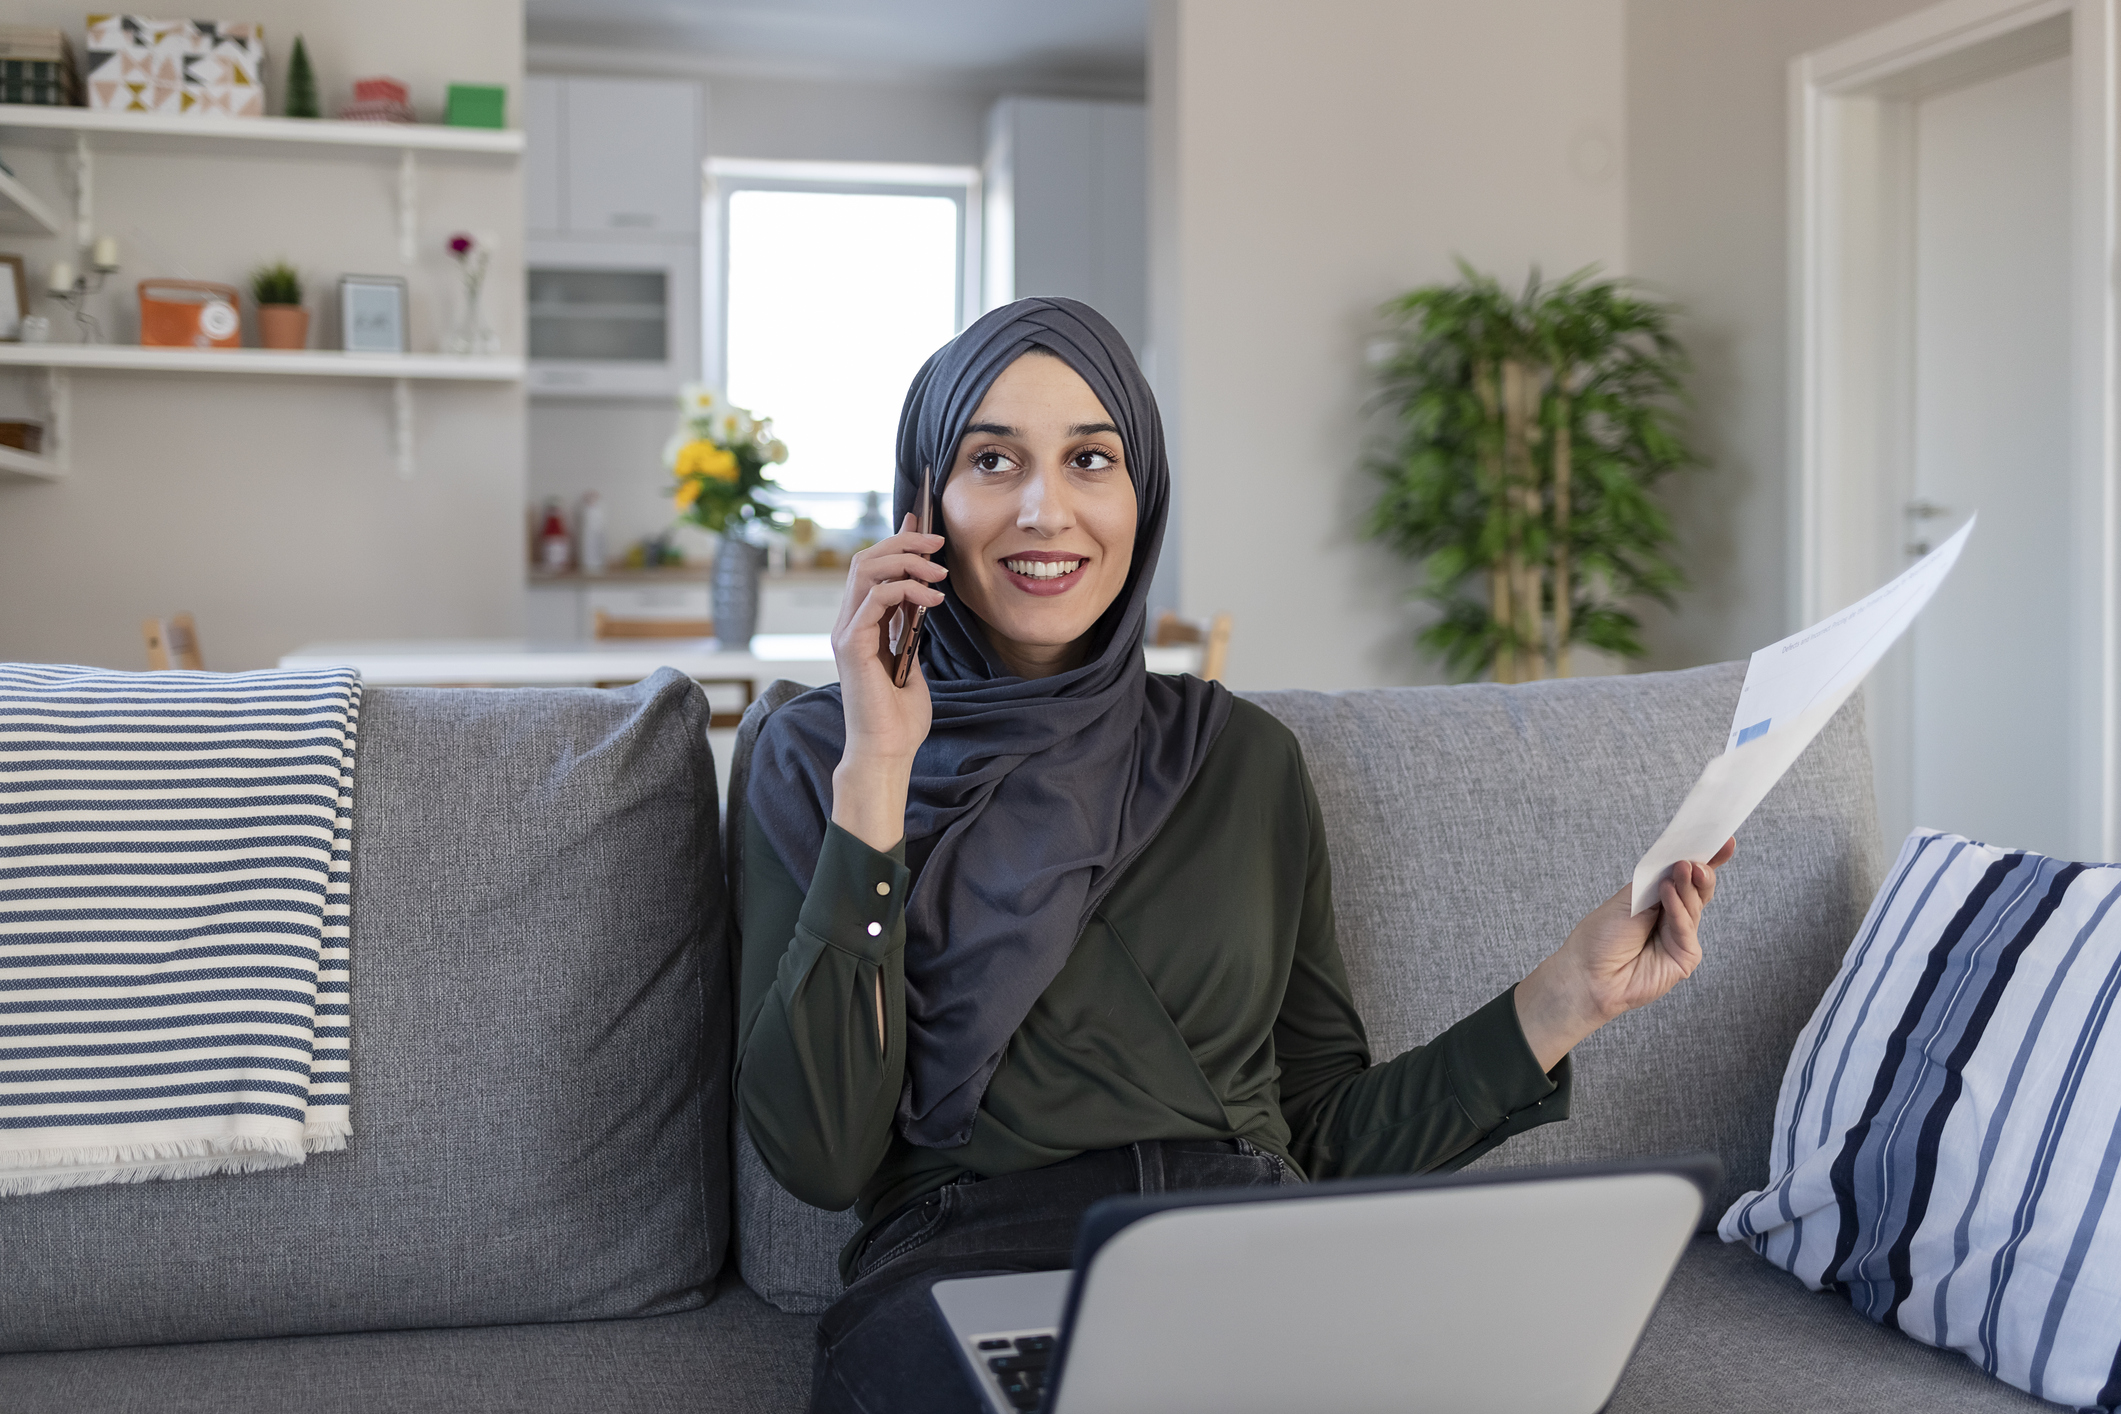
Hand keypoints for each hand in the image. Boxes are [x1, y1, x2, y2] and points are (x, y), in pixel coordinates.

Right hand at [829, 514, 946, 850]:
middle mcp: (848, 623)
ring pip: (867, 571)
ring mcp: (846, 632)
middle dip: (904, 542)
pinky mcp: (851, 645)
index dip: (896, 541)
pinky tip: (933, 600)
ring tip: (939, 571)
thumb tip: (922, 597)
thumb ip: (911, 628)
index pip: (872, 568)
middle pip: (867, 560)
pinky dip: (906, 590)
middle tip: (938, 544)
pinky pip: (875, 598)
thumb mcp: (912, 660)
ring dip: (906, 561)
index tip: (924, 526)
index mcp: (861, 625)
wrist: (888, 751)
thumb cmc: (901, 716)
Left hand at [1513, 838, 1735, 1071]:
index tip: (1724, 842)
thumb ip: (1656, 881)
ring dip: (1687, 886)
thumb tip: (1681, 858)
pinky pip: (1687, 928)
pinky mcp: (1685, 957)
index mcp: (1659, 899)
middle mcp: (1673, 917)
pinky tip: (1669, 894)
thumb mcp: (1628, 898)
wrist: (1587, 974)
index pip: (1687, 876)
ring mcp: (1681, 937)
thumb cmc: (1601, 937)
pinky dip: (1679, 910)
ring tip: (1682, 869)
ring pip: (1694, 906)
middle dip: (1700, 872)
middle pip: (1697, 890)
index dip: (1706, 859)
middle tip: (1696, 859)